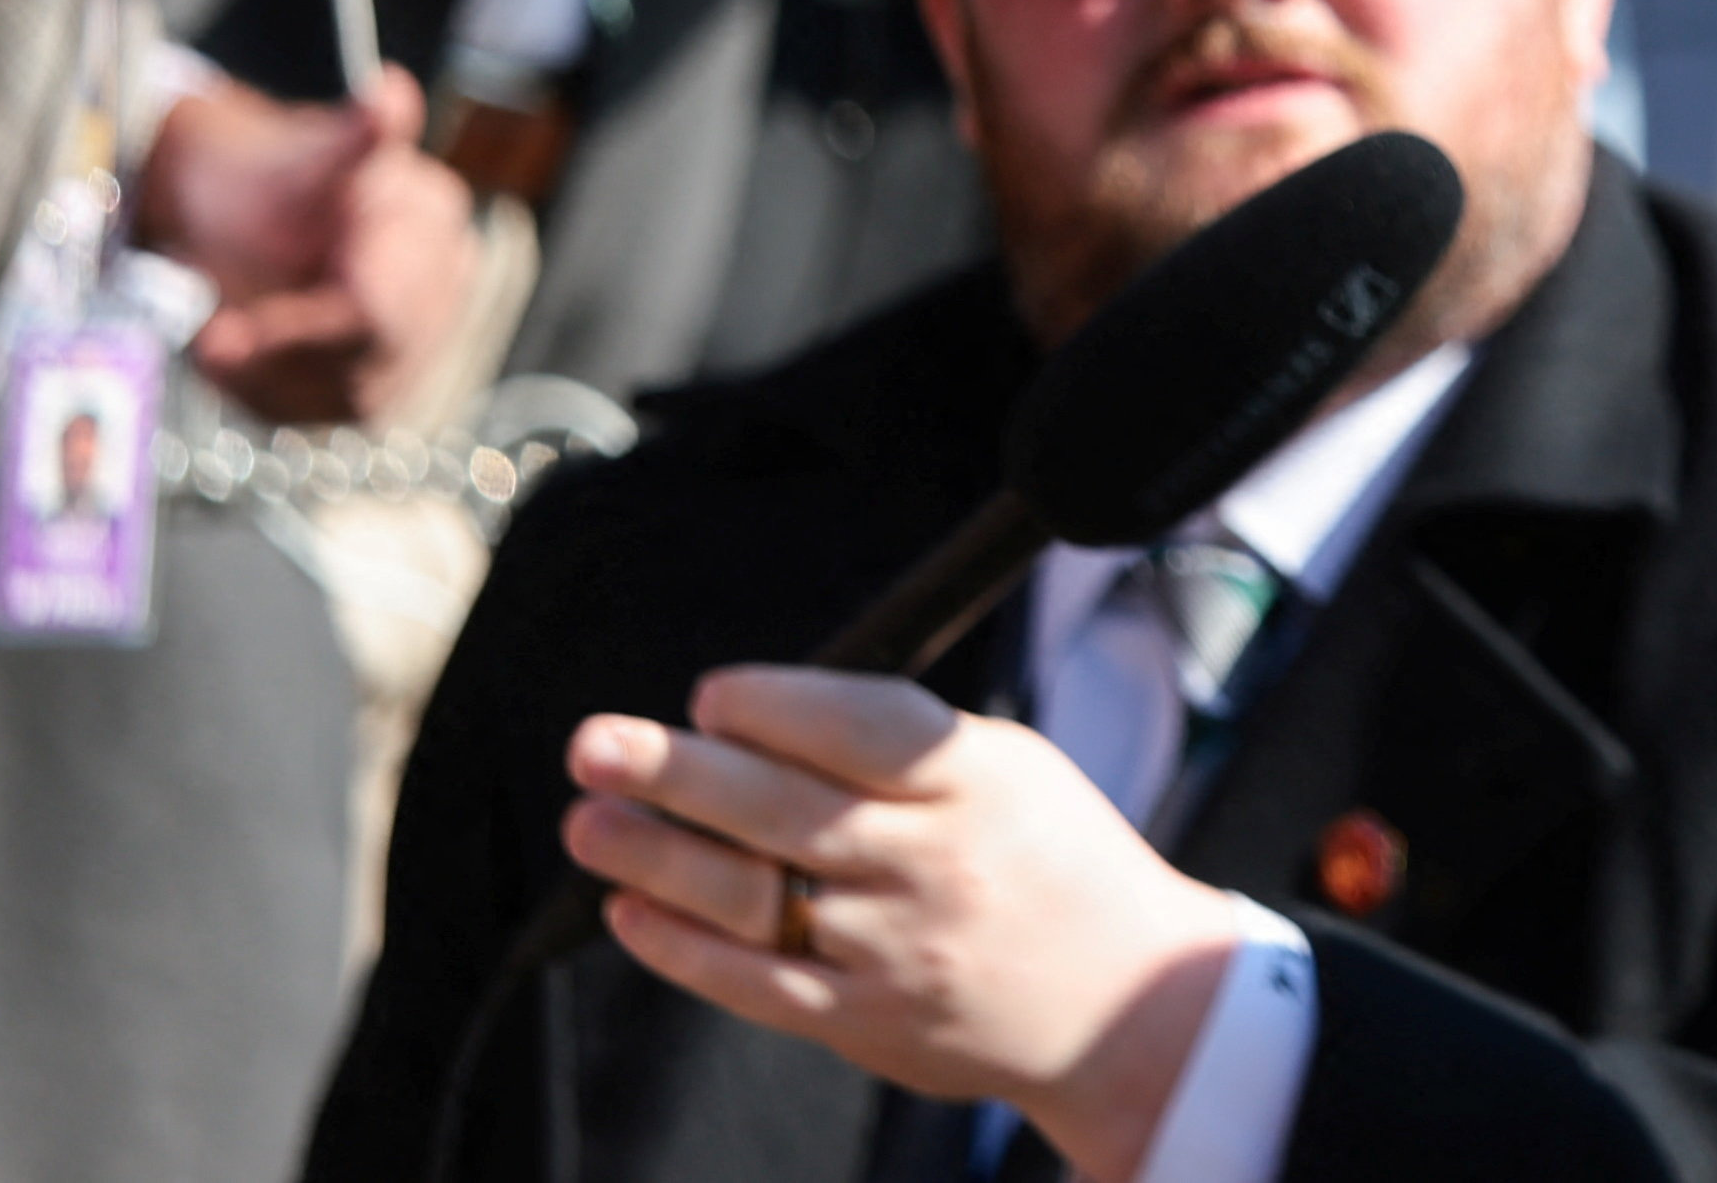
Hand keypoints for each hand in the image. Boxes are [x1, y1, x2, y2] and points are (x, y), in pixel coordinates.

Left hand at [137, 68, 479, 425]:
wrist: (229, 205)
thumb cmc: (256, 181)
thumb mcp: (293, 164)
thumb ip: (349, 143)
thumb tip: (390, 93)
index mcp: (432, 215)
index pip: (374, 312)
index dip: (293, 332)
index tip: (215, 339)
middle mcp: (447, 279)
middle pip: (363, 362)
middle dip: (275, 352)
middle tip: (205, 331)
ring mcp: (426, 333)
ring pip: (344, 396)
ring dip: (268, 374)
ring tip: (218, 332)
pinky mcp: (390, 378)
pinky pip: (328, 411)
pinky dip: (273, 390)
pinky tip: (244, 351)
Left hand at [566, 669, 1240, 1178]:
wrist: (1125, 1007)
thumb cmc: (1058, 864)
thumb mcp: (1014, 771)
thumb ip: (904, 746)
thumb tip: (760, 719)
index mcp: (974, 783)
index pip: (859, 730)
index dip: (774, 707)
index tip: (710, 694)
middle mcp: (929, 862)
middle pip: (783, 808)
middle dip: (677, 772)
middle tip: (595, 742)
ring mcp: (892, 949)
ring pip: (752, 896)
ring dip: (658, 858)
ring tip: (591, 822)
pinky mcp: (864, 1022)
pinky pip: (755, 984)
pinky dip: (683, 949)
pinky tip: (630, 913)